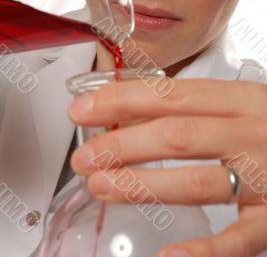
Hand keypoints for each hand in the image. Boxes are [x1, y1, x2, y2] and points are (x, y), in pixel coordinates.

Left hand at [69, 79, 266, 256]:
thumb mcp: (241, 106)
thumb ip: (194, 109)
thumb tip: (134, 112)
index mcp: (243, 100)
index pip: (171, 94)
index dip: (123, 100)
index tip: (85, 108)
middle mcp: (254, 133)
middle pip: (176, 135)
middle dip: (122, 145)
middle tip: (84, 155)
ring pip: (196, 181)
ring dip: (141, 185)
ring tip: (100, 185)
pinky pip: (239, 239)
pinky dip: (203, 251)